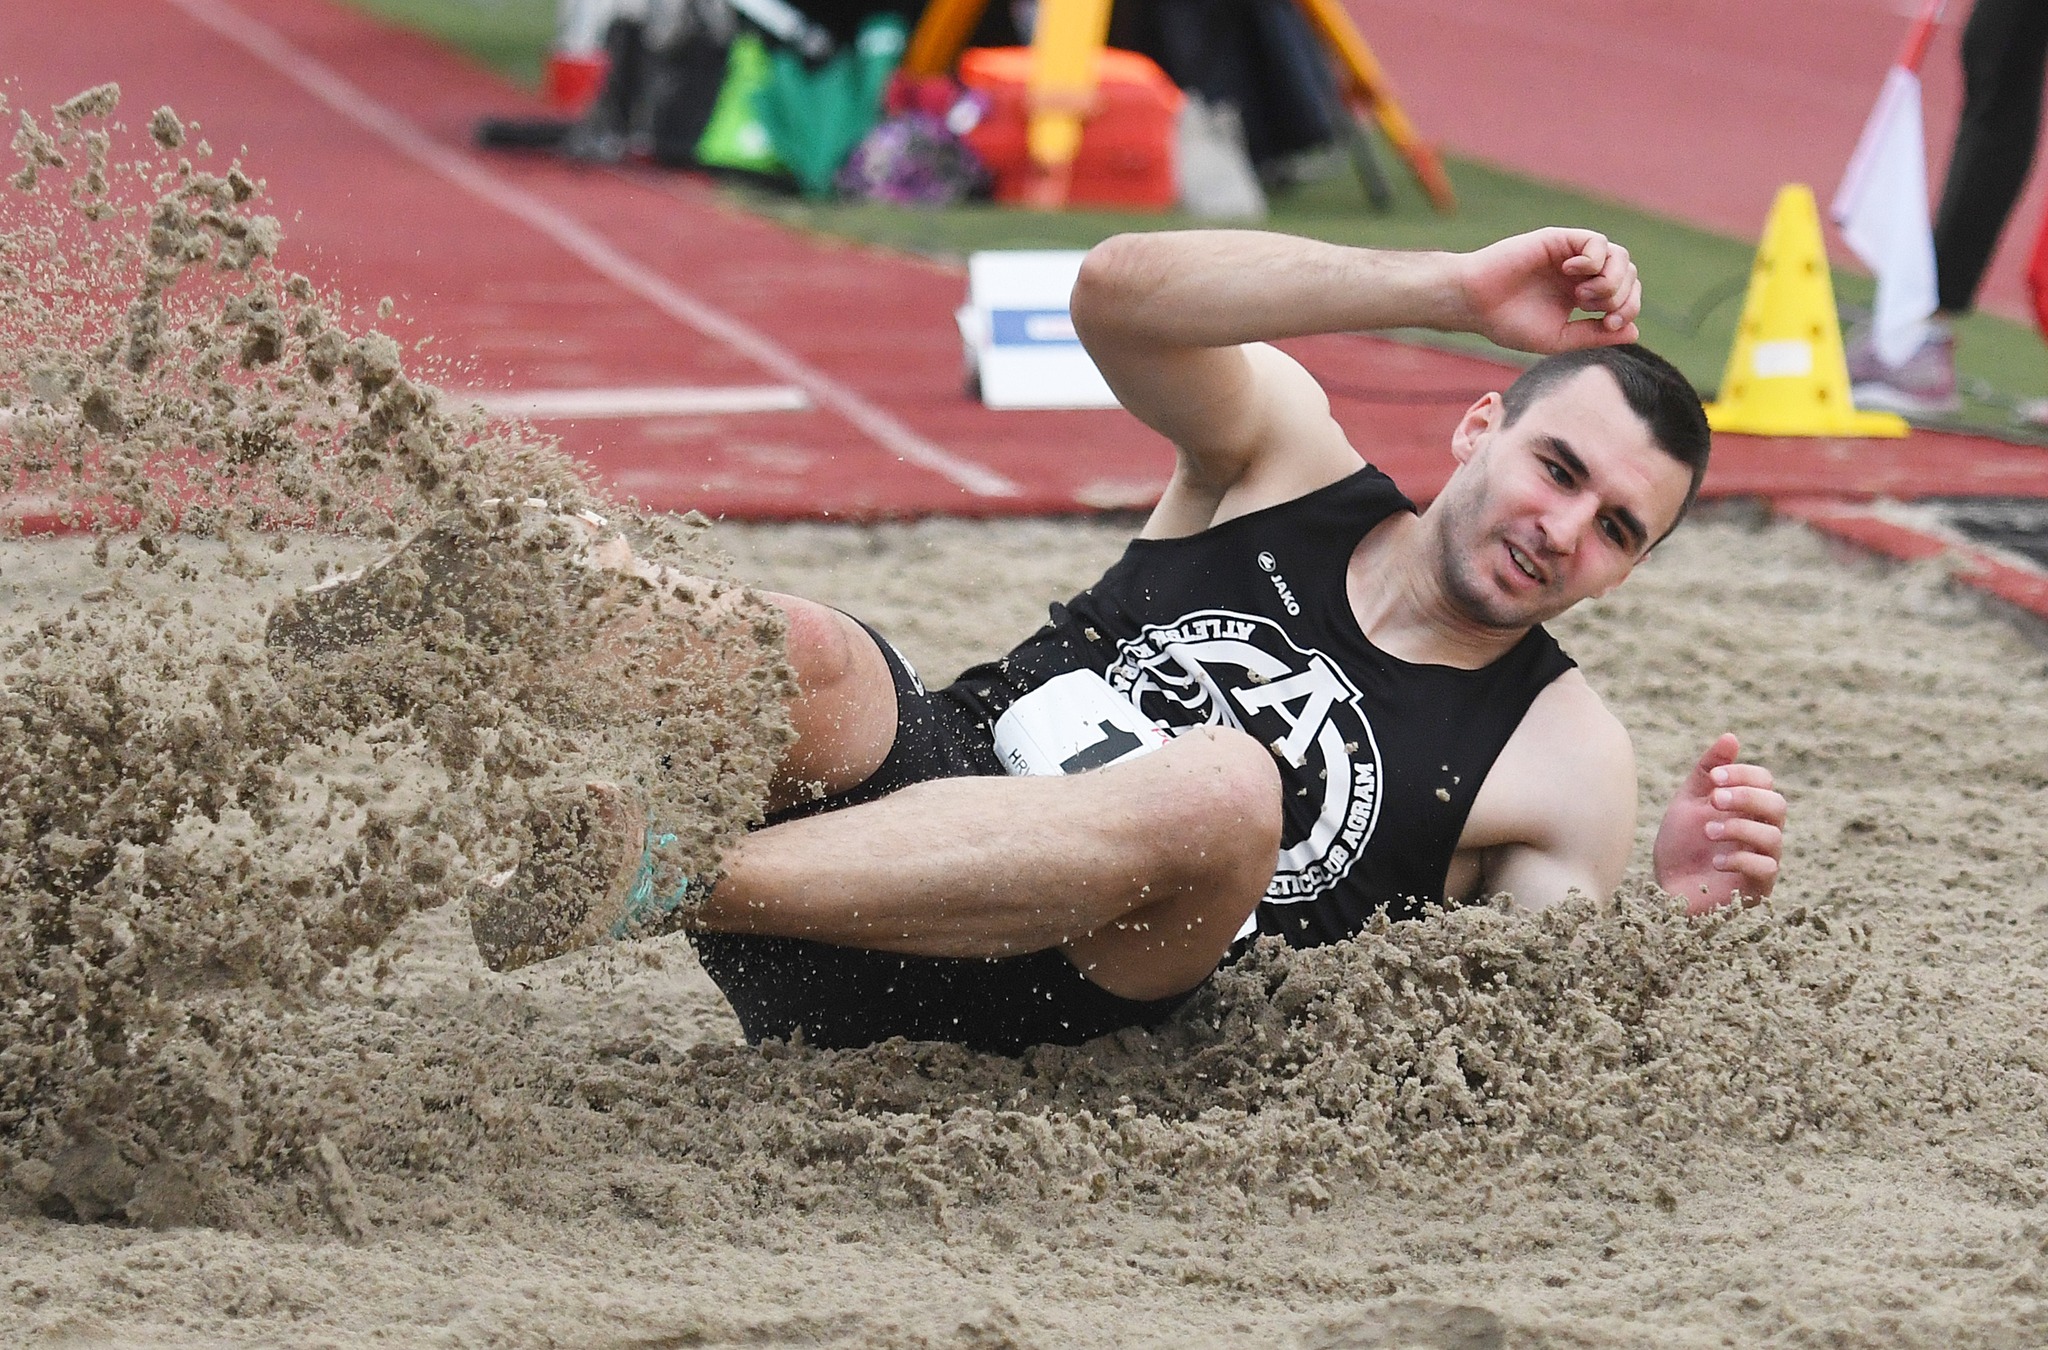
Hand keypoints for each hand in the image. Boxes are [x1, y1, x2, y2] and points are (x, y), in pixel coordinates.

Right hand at [1452, 228, 1642, 353]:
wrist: (1476, 304)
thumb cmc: (1509, 324)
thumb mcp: (1559, 339)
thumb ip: (1595, 335)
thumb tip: (1635, 332)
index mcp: (1583, 296)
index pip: (1625, 295)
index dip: (1628, 308)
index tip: (1610, 324)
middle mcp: (1582, 274)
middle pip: (1628, 274)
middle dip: (1622, 297)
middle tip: (1594, 311)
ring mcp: (1572, 255)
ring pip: (1619, 256)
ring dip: (1611, 280)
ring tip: (1583, 296)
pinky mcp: (1560, 240)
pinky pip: (1597, 243)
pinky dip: (1594, 260)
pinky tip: (1572, 273)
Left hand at [1653, 733, 1784, 915]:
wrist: (1666, 888)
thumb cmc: (1681, 846)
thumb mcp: (1689, 803)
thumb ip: (1708, 772)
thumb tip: (1731, 737)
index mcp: (1748, 809)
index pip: (1765, 781)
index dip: (1743, 774)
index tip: (1714, 777)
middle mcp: (1761, 832)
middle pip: (1777, 805)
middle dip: (1746, 797)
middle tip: (1714, 800)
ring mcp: (1762, 860)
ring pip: (1773, 836)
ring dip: (1738, 827)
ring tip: (1708, 831)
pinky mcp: (1758, 888)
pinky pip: (1766, 868)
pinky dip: (1739, 859)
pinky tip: (1715, 860)